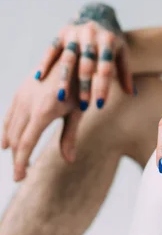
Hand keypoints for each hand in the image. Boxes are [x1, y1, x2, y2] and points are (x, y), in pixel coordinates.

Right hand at [2, 66, 79, 180]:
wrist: (73, 56)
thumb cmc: (81, 86)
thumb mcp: (78, 112)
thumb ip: (69, 136)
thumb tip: (69, 160)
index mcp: (44, 111)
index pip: (26, 144)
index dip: (21, 163)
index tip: (20, 178)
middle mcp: (28, 104)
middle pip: (16, 138)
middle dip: (17, 158)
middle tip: (21, 175)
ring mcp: (22, 96)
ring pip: (10, 127)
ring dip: (12, 146)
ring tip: (17, 161)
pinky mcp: (20, 91)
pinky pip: (9, 115)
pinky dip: (6, 130)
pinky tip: (7, 143)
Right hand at [36, 3, 133, 109]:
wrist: (97, 15)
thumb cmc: (111, 42)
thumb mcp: (122, 53)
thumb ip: (125, 73)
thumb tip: (131, 94)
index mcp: (109, 41)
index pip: (106, 68)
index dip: (102, 87)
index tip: (100, 105)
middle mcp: (91, 36)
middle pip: (87, 65)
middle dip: (85, 86)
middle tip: (83, 106)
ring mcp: (75, 33)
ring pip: (68, 58)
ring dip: (65, 79)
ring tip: (61, 97)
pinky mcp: (61, 32)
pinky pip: (51, 49)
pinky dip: (45, 62)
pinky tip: (40, 78)